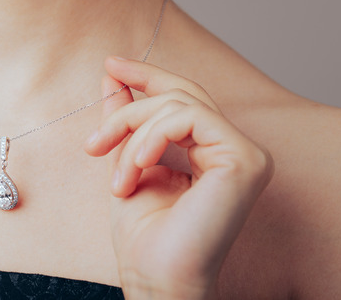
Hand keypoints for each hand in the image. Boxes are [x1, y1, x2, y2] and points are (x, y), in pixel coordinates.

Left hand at [85, 57, 272, 299]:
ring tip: (117, 176)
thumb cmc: (144, 234)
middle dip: (129, 110)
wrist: (155, 276)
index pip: (184, 98)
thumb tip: (111, 77)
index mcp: (213, 151)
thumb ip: (126, 119)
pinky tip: (137, 166)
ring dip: (133, 134)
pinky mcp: (245, 159)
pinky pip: (189, 117)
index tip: (110, 64)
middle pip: (181, 95)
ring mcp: (247, 154)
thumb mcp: (127, 162)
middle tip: (94, 142)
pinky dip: (152, 137)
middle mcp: (236, 150)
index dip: (148, 75)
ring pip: (179, 104)